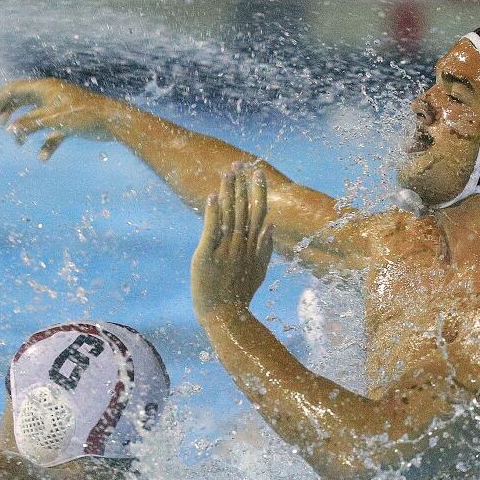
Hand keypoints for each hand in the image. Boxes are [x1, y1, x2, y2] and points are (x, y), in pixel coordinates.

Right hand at [0, 79, 126, 159]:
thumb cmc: (84, 115)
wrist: (113, 122)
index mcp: (45, 88)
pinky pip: (51, 134)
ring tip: (18, 143)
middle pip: (23, 101)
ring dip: (26, 130)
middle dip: (10, 113)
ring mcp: (59, 110)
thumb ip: (31, 124)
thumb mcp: (53, 119)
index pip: (15, 89)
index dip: (1, 100)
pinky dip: (46, 144)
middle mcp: (50, 96)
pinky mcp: (68, 124)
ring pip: (35, 119)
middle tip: (2, 126)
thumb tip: (11, 129)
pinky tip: (43, 157)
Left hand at [191, 165, 272, 318]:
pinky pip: (211, 232)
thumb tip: (272, 226)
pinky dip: (213, 215)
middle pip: (244, 209)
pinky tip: (212, 198)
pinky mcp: (207, 257)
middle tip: (240, 163)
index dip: (259, 191)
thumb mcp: (259, 273)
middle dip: (242, 185)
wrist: (225, 317)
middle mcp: (241, 245)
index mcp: (253, 247)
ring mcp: (225, 251)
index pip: (259, 212)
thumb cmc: (240, 296)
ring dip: (228, 192)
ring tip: (228, 172)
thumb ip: (266, 250)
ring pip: (229, 216)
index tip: (258, 173)